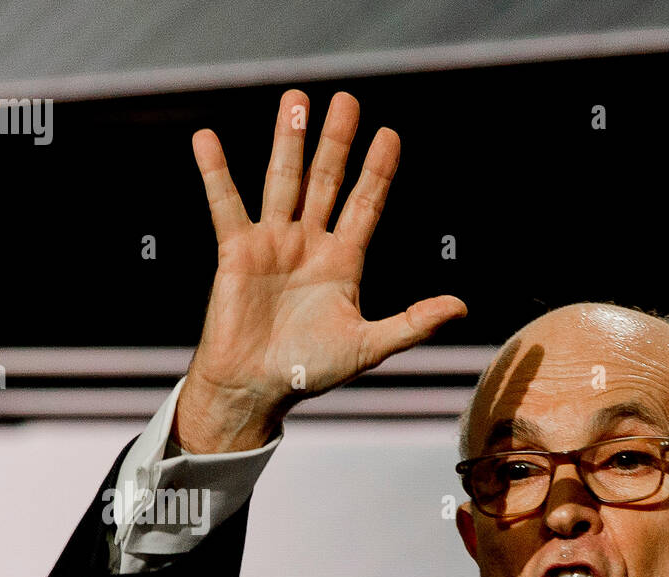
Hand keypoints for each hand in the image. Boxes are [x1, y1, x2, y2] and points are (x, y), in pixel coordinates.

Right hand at [175, 89, 465, 451]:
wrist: (259, 386)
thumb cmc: (310, 371)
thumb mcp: (370, 345)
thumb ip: (413, 323)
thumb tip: (462, 308)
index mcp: (343, 262)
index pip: (365, 205)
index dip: (377, 172)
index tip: (390, 136)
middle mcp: (309, 244)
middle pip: (326, 182)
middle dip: (337, 142)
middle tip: (347, 100)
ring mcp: (273, 243)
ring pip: (283, 181)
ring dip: (288, 141)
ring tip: (295, 99)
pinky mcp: (237, 251)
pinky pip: (226, 205)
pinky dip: (216, 173)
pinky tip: (207, 139)